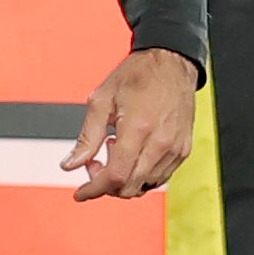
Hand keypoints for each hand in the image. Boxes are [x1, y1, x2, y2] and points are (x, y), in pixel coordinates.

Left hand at [65, 48, 196, 197]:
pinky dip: (142, 175)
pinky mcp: (184, 149)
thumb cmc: (137, 75)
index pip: (115, 176)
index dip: (94, 189)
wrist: (171, 61)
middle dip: (106, 185)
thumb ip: (86, 137)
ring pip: (146, 185)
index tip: (80, 193)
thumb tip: (70, 165)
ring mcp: (175, 148)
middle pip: (130, 186)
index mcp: (138, 129)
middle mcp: (160, 143)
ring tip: (115, 150)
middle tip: (95, 163)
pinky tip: (133, 153)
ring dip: (124, 179)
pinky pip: (161, 176)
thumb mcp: (102, 100)